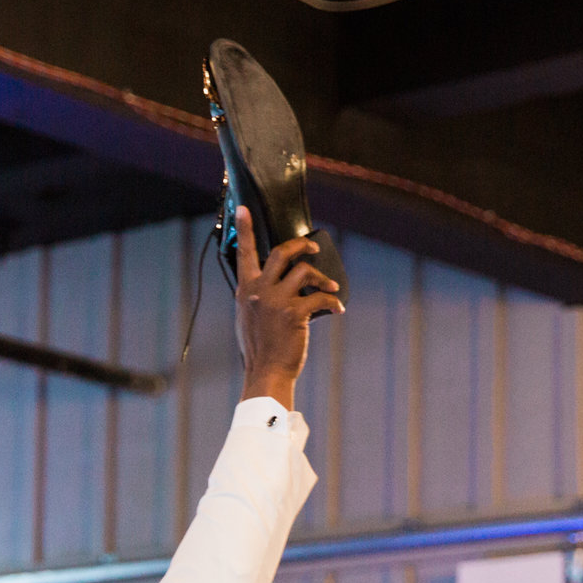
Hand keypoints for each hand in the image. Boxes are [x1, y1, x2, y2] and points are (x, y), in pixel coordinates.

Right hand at [232, 207, 342, 403]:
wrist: (266, 372)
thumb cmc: (260, 348)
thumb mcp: (247, 317)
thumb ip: (256, 296)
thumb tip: (276, 283)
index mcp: (245, 290)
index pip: (244, 252)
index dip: (245, 229)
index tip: (244, 209)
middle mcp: (258, 291)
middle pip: (282, 252)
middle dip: (302, 245)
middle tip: (312, 248)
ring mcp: (276, 301)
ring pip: (304, 271)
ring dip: (321, 277)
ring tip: (331, 286)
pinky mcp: (295, 313)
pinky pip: (320, 297)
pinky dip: (332, 300)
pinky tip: (338, 308)